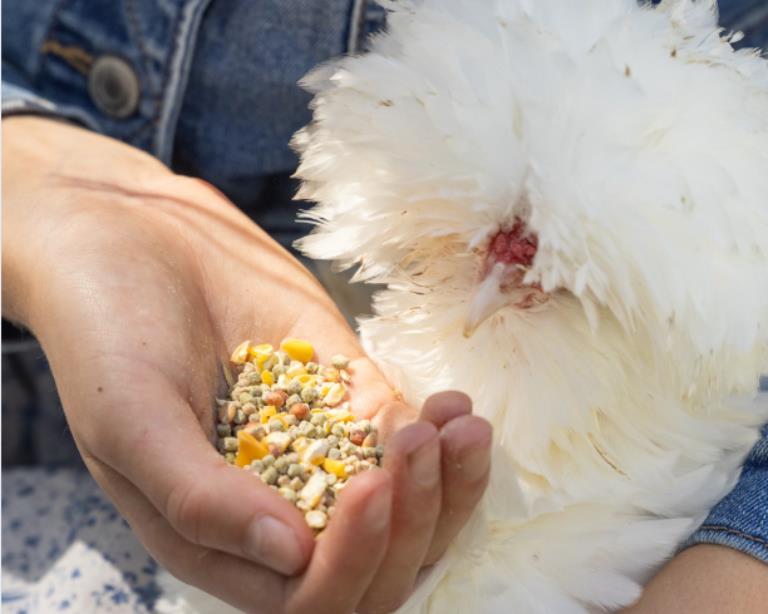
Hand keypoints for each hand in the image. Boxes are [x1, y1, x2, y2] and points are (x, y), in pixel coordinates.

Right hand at [2, 117, 491, 612]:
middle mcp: (275, 504)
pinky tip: (454, 406)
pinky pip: (402, 429)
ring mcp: (317, 446)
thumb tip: (291, 561)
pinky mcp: (344, 390)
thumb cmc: (106, 331)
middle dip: (412, 521)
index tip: (366, 491)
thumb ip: (200, 498)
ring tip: (461, 428)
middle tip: (418, 450)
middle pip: (372, 560)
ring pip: (405, 504)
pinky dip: (437, 428)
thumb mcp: (132, 421)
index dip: (348, 564)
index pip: (305, 596)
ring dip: (446, 481)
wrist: (133, 237)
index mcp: (217, 536)